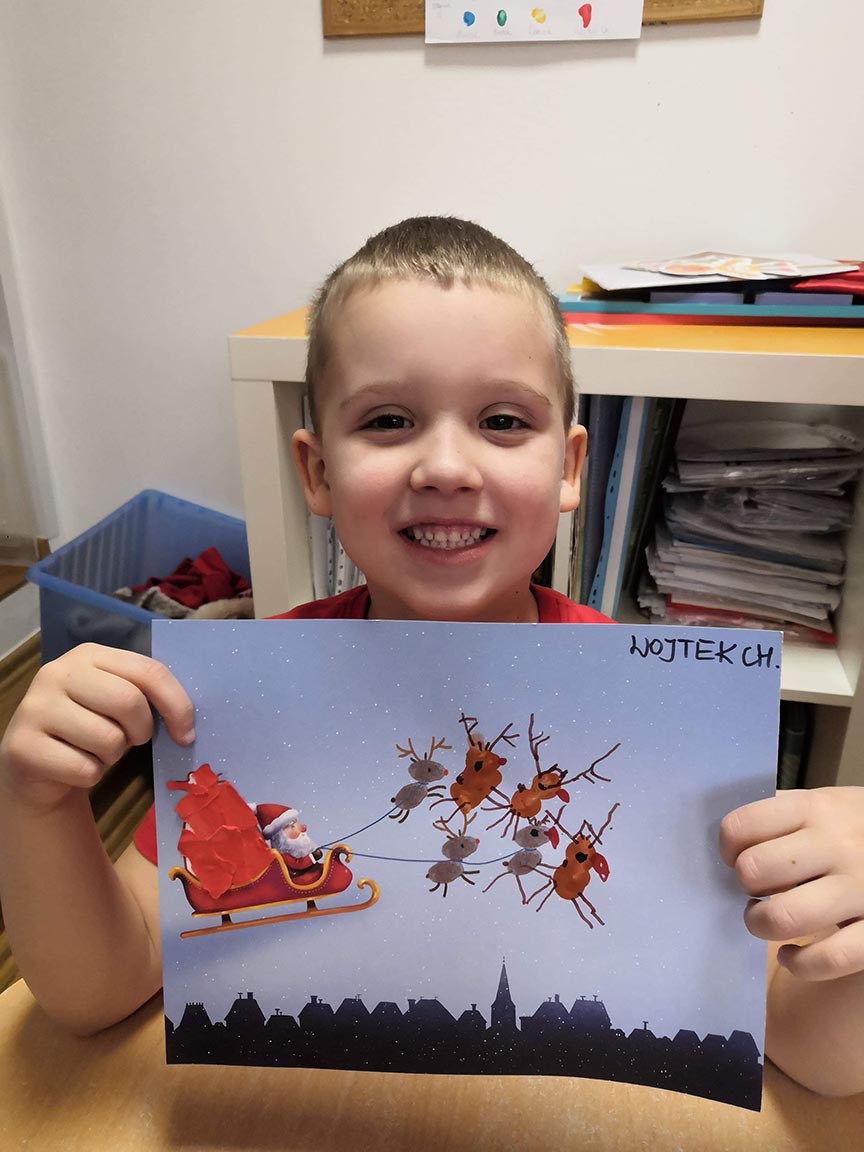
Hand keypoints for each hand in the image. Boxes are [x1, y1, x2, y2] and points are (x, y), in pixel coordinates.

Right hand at [0, 643, 193, 810]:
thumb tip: (188, 720)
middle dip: (141, 730)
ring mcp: (35, 708)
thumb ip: (146, 694)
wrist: (36, 765)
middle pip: (128, 701)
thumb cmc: (88, 728)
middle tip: (132, 739)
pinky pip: (84, 769)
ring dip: (113, 755)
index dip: (176, 704)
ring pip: (107, 739)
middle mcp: (57, 673)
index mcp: (88, 655)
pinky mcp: (21, 746)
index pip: (148, 671)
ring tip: (96, 750)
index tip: (187, 733)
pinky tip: (74, 765)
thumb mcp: (116, 701)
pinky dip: (91, 775)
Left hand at [720, 787, 863, 980]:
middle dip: (745, 886)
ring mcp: (862, 889)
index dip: (728, 847)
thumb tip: (732, 848)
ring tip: (766, 920)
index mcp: (818, 809)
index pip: (743, 825)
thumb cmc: (861, 829)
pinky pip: (829, 957)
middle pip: (755, 870)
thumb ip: (786, 817)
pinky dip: (800, 964)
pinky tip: (792, 956)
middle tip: (756, 889)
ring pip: (784, 916)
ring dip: (761, 923)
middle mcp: (838, 845)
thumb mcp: (829, 805)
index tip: (735, 857)